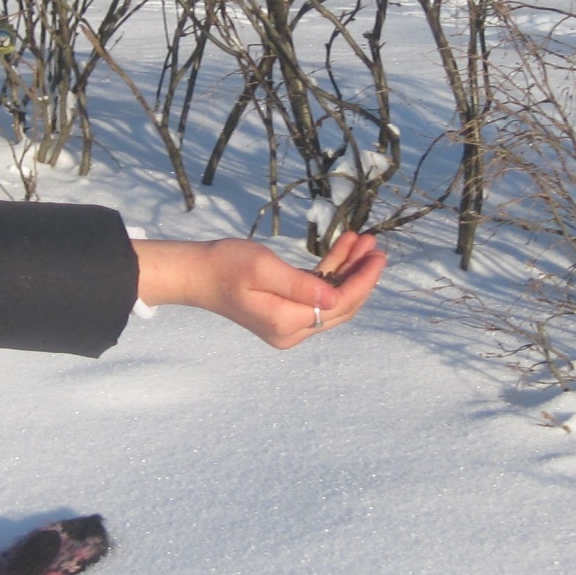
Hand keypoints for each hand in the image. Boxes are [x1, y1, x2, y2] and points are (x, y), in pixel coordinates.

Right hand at [131, 230, 385, 348]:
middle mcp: (291, 331)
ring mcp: (288, 325)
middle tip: (375, 247)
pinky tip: (343, 249)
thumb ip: (300, 285)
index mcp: (286, 323)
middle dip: (360, 276)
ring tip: (363, 242)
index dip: (362, 281)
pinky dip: (331, 273)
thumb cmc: (226, 265)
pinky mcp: (285, 314)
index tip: (378, 256)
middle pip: (340, 307)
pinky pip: (317, 296)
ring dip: (348, 272)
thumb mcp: (263, 268)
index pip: (338, 304)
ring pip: (331, 300)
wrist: (197, 274)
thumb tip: (335, 297)